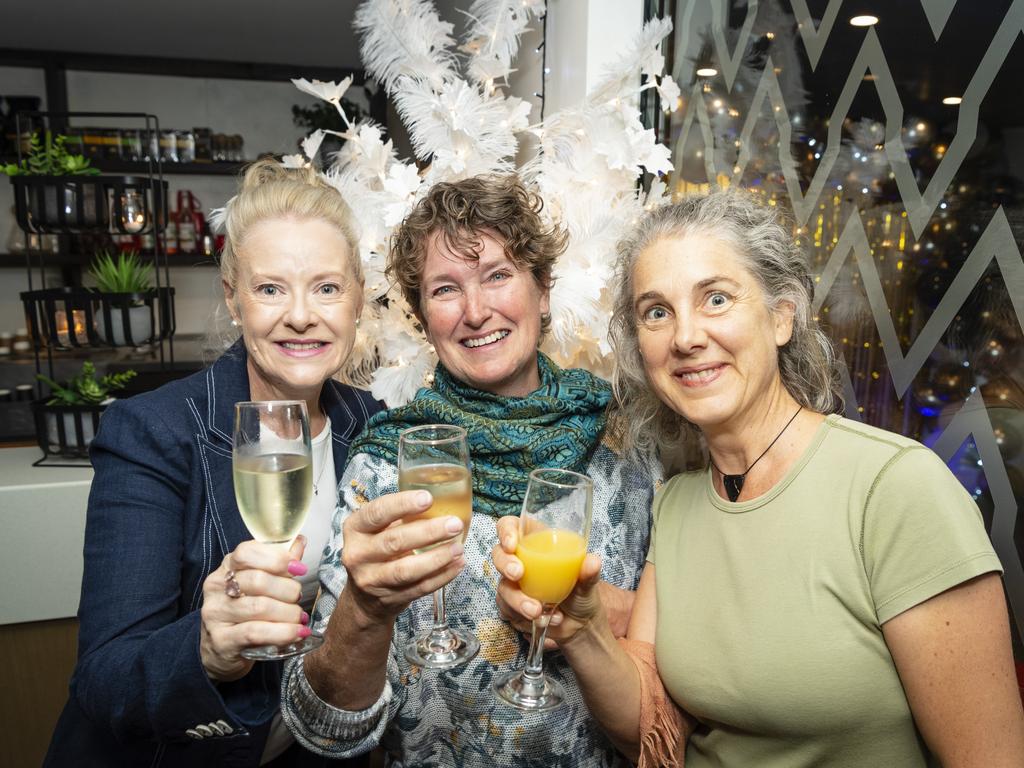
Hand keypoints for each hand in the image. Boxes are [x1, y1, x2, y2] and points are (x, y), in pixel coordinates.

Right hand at [200, 536, 310, 681]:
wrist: (219, 649)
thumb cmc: (246, 610)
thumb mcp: (260, 583)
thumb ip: (279, 562)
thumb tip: (299, 541)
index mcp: (227, 567)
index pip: (246, 552)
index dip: (276, 558)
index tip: (298, 568)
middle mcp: (217, 588)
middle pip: (257, 580)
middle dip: (288, 589)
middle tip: (298, 598)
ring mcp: (216, 614)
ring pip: (259, 607)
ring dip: (288, 613)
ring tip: (299, 618)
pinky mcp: (221, 640)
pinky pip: (256, 633)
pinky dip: (282, 632)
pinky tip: (297, 633)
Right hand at [340, 490, 465, 624]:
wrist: (363, 597)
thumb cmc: (376, 551)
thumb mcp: (376, 530)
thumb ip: (399, 517)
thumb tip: (441, 502)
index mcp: (355, 529)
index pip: (377, 513)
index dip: (403, 504)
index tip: (428, 498)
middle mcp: (358, 554)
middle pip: (395, 542)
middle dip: (429, 532)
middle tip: (454, 524)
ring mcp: (372, 580)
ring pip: (407, 570)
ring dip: (437, 558)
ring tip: (458, 547)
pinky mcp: (389, 599)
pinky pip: (419, 588)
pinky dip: (442, 576)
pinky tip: (457, 564)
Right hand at [493, 515, 606, 646]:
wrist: (580, 625)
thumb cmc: (581, 593)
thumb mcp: (588, 581)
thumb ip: (589, 572)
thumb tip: (592, 562)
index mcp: (536, 543)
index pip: (511, 526)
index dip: (506, 531)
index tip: (512, 544)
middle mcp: (521, 561)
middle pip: (499, 554)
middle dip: (505, 564)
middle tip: (518, 574)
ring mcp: (514, 585)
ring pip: (502, 587)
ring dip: (518, 600)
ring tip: (538, 611)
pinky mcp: (512, 607)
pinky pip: (507, 611)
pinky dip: (524, 618)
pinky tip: (545, 620)